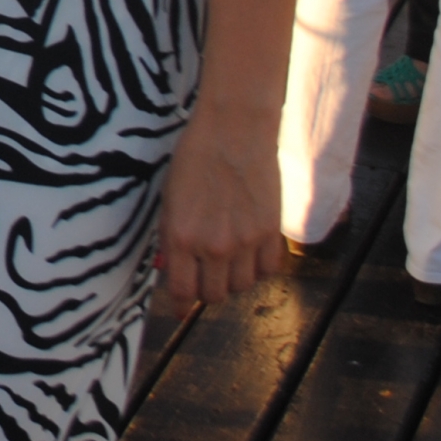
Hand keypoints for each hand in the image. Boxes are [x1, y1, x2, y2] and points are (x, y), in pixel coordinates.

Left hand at [154, 106, 284, 315]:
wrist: (234, 131)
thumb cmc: (193, 158)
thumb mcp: (169, 198)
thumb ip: (170, 236)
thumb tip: (170, 266)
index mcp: (180, 235)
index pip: (182, 290)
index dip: (179, 304)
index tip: (179, 309)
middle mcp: (213, 245)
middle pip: (213, 295)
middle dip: (206, 291)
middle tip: (204, 278)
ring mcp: (245, 241)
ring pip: (242, 287)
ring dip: (232, 281)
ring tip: (227, 263)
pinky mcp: (271, 232)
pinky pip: (268, 271)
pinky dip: (258, 270)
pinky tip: (250, 255)